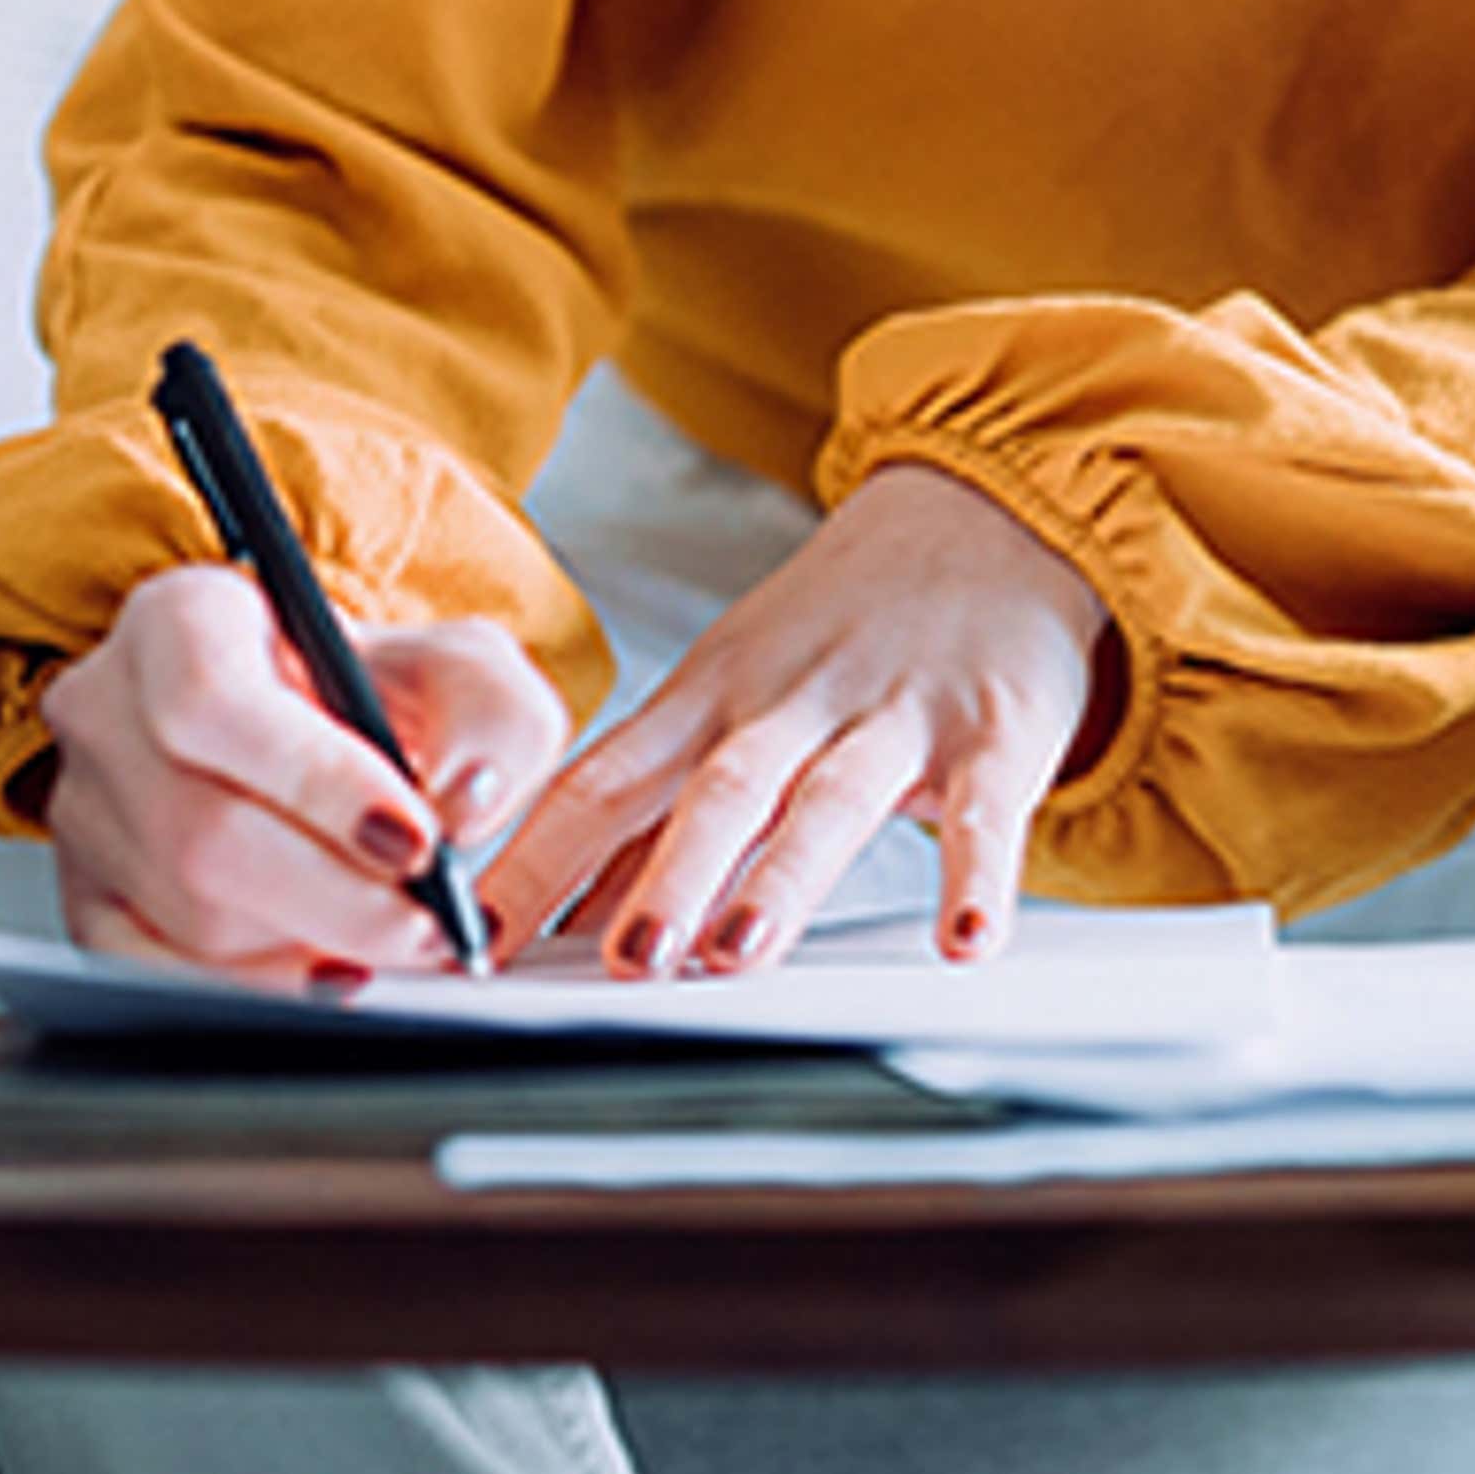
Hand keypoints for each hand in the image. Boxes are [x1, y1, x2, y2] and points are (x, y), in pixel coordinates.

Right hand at [38, 563, 568, 987]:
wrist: (313, 725)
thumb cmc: (372, 689)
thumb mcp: (458, 664)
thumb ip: (492, 712)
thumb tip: (466, 800)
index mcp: (182, 618)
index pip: (212, 701)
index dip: (315, 782)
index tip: (416, 838)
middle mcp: (108, 711)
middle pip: (199, 830)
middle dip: (335, 897)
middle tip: (427, 925)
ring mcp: (86, 814)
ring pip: (185, 914)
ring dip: (309, 946)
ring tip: (400, 941)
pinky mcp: (85, 902)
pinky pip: (155, 977)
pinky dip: (255, 992)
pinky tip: (330, 978)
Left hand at [475, 464, 1112, 976]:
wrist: (988, 512)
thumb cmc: (843, 626)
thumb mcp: (731, 692)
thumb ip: (651, 809)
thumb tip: (550, 917)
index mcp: (713, 694)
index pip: (605, 779)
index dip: (538, 858)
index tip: (480, 942)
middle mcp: (793, 701)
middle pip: (718, 787)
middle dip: (666, 874)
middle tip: (623, 961)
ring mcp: (895, 713)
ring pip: (830, 797)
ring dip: (784, 874)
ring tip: (741, 949)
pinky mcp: (995, 732)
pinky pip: (986, 811)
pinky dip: (975, 874)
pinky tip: (964, 937)